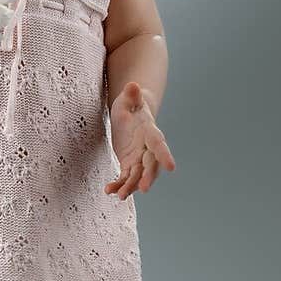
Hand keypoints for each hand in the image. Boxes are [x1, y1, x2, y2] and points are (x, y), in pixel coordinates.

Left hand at [105, 81, 176, 199]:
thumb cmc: (131, 104)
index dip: (165, 155)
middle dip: (148, 177)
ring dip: (130, 186)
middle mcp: (148, 148)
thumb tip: (132, 85)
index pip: (159, 144)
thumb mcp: (129, 98)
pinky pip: (125, 177)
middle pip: (151, 165)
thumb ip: (131, 95)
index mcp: (150, 132)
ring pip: (138, 176)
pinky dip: (119, 185)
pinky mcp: (129, 164)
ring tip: (120, 195)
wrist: (131, 113)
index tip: (172, 167)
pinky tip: (109, 191)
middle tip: (143, 189)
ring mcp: (139, 158)